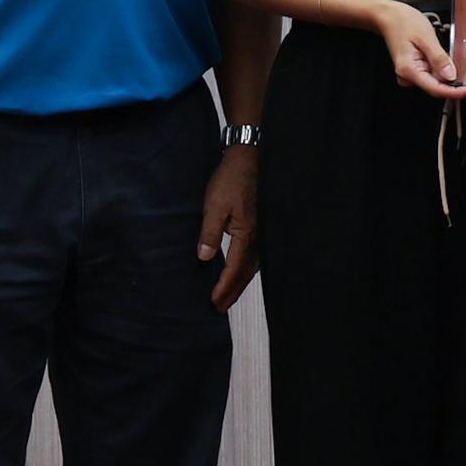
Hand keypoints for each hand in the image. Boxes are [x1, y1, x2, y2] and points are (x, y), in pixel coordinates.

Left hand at [199, 147, 259, 307]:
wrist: (249, 158)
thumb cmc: (231, 179)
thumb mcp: (214, 205)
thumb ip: (210, 233)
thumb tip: (204, 258)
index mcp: (247, 234)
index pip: (234, 269)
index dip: (223, 287)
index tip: (213, 302)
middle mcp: (258, 237)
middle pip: (246, 272)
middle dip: (233, 291)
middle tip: (220, 308)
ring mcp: (261, 231)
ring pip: (252, 265)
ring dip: (240, 282)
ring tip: (228, 295)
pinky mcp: (260, 225)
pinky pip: (255, 255)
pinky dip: (245, 268)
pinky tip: (239, 270)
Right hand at [369, 0, 465, 98]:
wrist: (388, 16)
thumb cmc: (403, 22)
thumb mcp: (426, 37)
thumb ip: (439, 58)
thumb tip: (451, 76)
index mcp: (409, 70)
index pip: (436, 89)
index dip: (455, 92)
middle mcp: (407, 76)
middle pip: (436, 86)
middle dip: (452, 82)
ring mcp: (409, 73)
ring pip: (434, 80)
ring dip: (445, 72)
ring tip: (443, 51)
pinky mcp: (413, 69)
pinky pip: (430, 73)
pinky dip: (439, 67)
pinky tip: (438, 54)